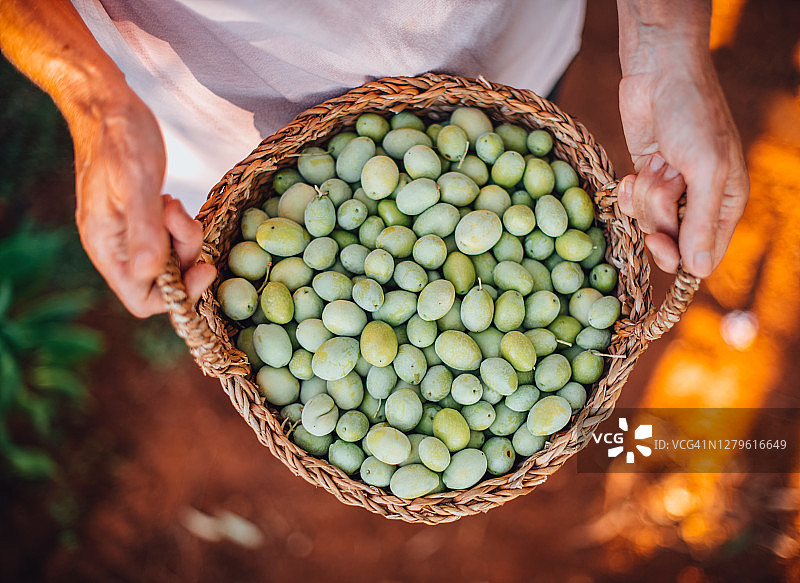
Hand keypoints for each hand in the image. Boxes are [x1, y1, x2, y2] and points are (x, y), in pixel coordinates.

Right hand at [73, 94, 214, 316]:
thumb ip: (144, 230)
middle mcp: (118, 248)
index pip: (143, 300)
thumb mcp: (136, 183)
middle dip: (185, 254)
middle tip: (183, 218)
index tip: (203, 268)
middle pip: (164, 281)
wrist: (108, 107)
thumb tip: (149, 274)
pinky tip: (172, 202)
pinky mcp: (143, 219)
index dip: (177, 295)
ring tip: (173, 203)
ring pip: (172, 258)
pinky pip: (171, 238)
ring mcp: (130, 234)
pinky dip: (181, 225)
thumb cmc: (119, 140)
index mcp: (108, 249)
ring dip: (184, 235)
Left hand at [616, 47, 748, 276]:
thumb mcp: (706, 169)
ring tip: (657, 164)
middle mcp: (699, 202)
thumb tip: (700, 271)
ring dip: (647, 195)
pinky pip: (632, 206)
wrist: (659, 74)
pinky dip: (630, 192)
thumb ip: (702, 221)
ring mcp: (669, 192)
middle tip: (662, 185)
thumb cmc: (692, 115)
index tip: (660, 243)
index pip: (705, 254)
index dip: (680, 256)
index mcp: (726, 203)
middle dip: (659, 216)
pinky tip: (634, 173)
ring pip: (648, 222)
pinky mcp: (645, 180)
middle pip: (671, 241)